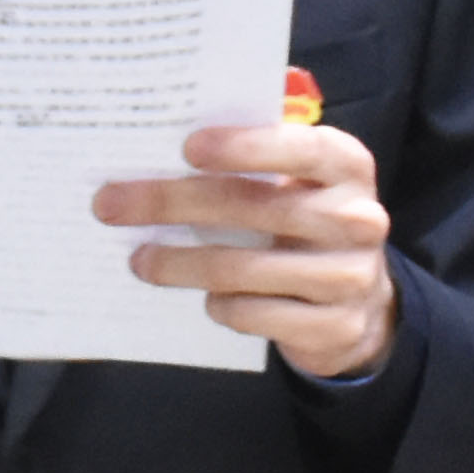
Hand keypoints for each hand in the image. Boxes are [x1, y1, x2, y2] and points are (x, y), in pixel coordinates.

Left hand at [95, 119, 397, 381]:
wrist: (361, 300)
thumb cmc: (308, 220)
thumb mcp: (299, 180)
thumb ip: (254, 157)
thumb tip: (161, 147)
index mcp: (348, 166)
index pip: (300, 148)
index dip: (245, 146)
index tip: (187, 148)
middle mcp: (358, 218)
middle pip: (254, 208)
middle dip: (173, 203)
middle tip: (112, 204)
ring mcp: (349, 276)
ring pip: (244, 268)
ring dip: (179, 264)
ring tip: (139, 260)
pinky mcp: (334, 326)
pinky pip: (255, 314)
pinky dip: (220, 305)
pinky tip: (205, 298)